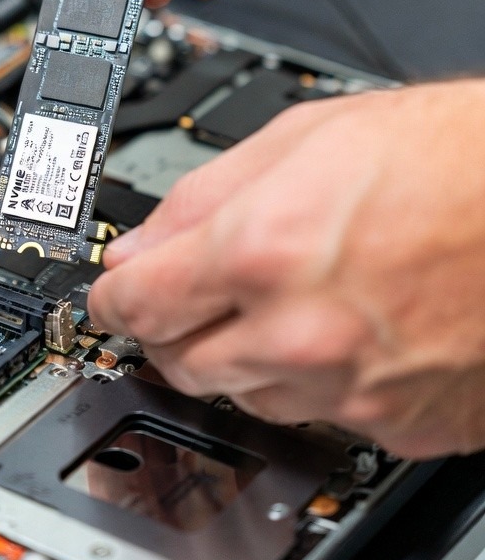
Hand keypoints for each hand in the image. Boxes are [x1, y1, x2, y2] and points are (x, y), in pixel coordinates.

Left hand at [88, 82, 484, 458]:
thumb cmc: (447, 156)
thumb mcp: (303, 136)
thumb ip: (201, 195)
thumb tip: (141, 243)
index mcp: (263, 248)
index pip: (135, 302)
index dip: (112, 295)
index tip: (112, 293)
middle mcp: (300, 331)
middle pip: (177, 361)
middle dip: (170, 325)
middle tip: (189, 292)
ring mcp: (350, 388)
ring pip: (240, 395)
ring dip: (236, 354)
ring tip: (279, 299)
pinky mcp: (396, 424)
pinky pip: (315, 415)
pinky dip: (307, 380)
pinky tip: (336, 329)